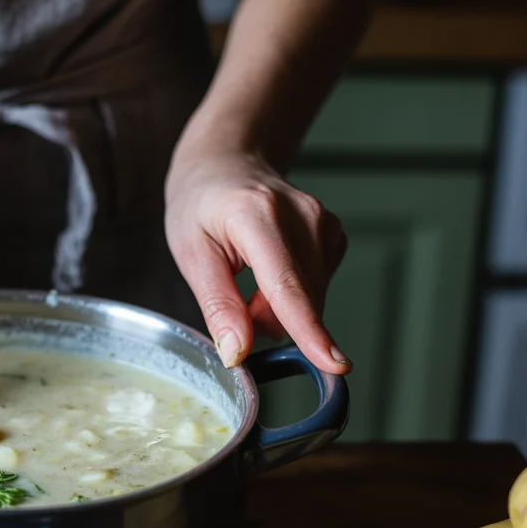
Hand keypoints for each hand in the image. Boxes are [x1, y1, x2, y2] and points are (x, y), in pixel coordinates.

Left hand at [164, 146, 349, 374]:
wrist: (226, 165)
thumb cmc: (202, 206)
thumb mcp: (191, 255)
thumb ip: (217, 306)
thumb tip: (238, 353)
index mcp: (256, 215)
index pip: (286, 284)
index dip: (308, 330)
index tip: (333, 363)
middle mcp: (301, 214)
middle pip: (300, 300)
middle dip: (266, 319)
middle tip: (235, 296)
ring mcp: (324, 221)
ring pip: (311, 300)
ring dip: (278, 308)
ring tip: (249, 277)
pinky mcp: (335, 233)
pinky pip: (317, 289)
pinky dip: (292, 295)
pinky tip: (271, 271)